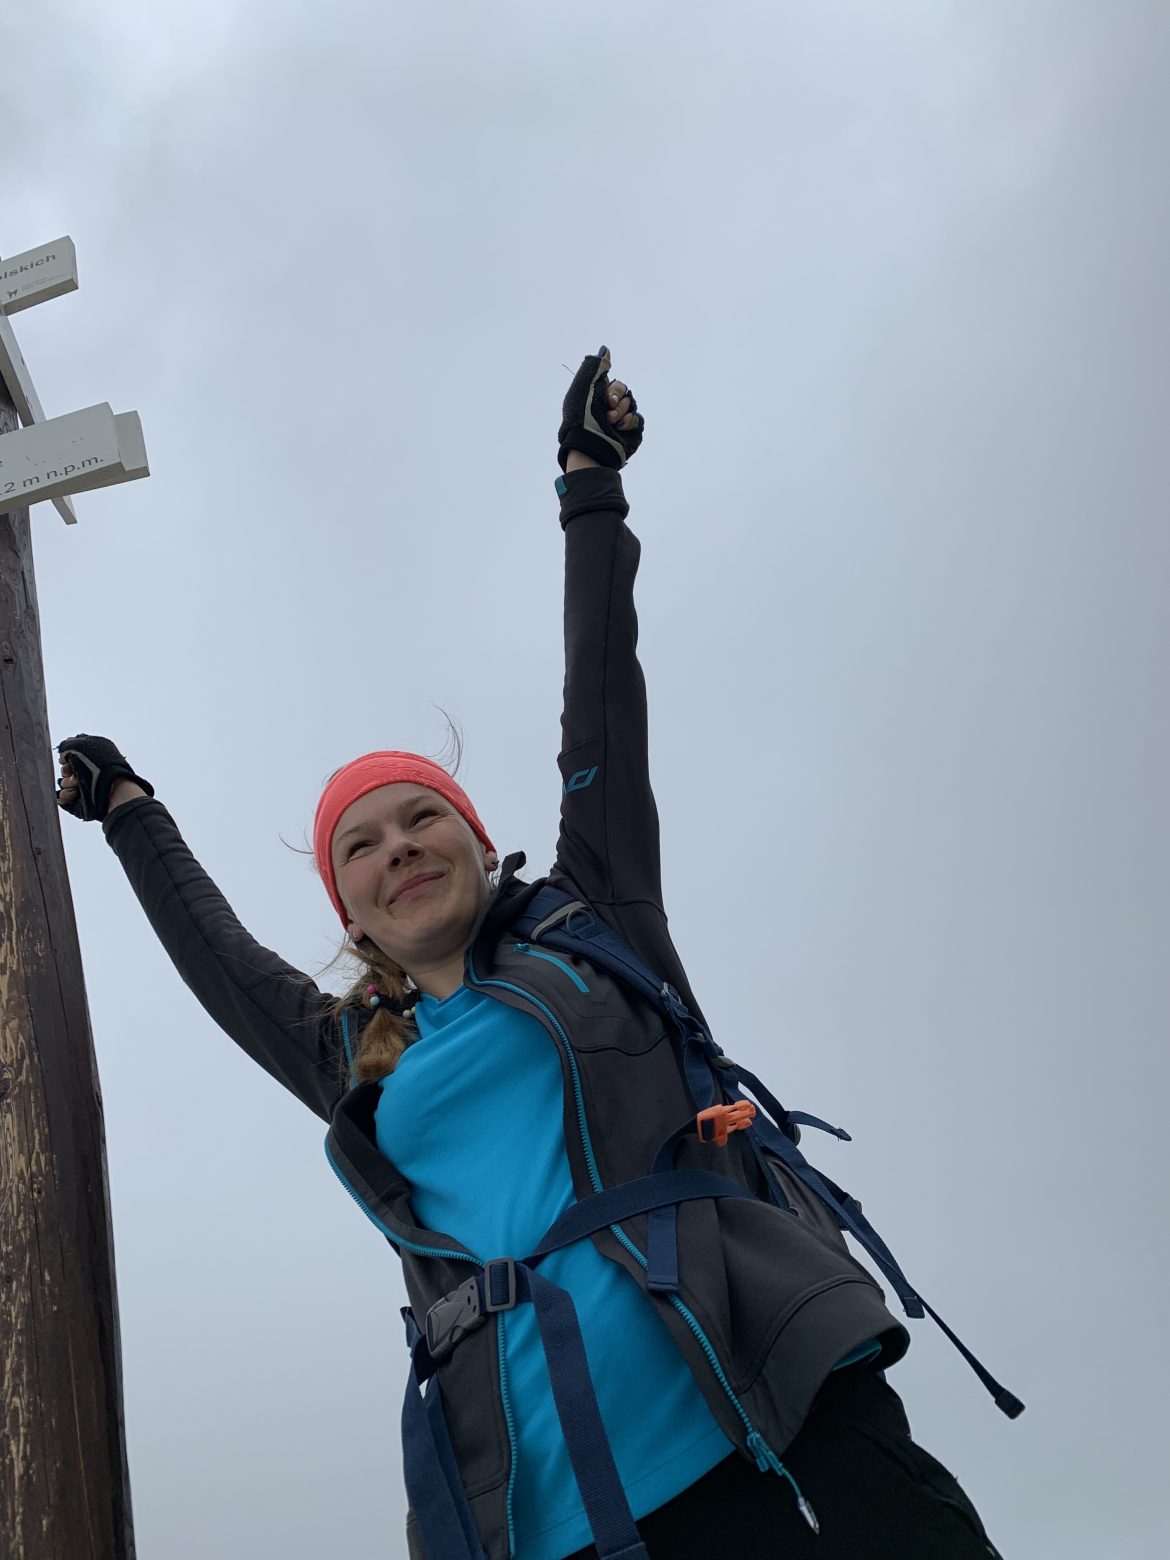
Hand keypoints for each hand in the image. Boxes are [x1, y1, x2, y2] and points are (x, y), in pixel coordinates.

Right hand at [55, 735, 154, 821]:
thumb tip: (63, 756)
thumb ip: (66, 745)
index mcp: (95, 757)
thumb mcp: (81, 745)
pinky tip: (74, 793)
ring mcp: (87, 787)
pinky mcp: (82, 802)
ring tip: (78, 784)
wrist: (112, 789)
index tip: (67, 759)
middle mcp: (91, 772)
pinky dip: (66, 795)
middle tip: (73, 772)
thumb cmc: (100, 764)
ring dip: (67, 783)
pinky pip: (64, 798)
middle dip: (66, 771)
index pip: (73, 755)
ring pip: (63, 783)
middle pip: (66, 770)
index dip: (66, 757)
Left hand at [557, 346, 643, 471]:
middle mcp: (608, 408)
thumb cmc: (581, 416)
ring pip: (632, 405)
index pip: (615, 384)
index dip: (613, 389)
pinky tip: (618, 430)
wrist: (590, 444)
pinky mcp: (630, 434)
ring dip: (622, 412)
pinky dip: (629, 423)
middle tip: (608, 410)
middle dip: (618, 399)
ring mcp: (619, 422)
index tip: (606, 399)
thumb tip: (605, 350)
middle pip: (625, 392)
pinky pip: (638, 419)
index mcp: (597, 397)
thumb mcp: (584, 384)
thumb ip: (595, 366)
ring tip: (610, 423)